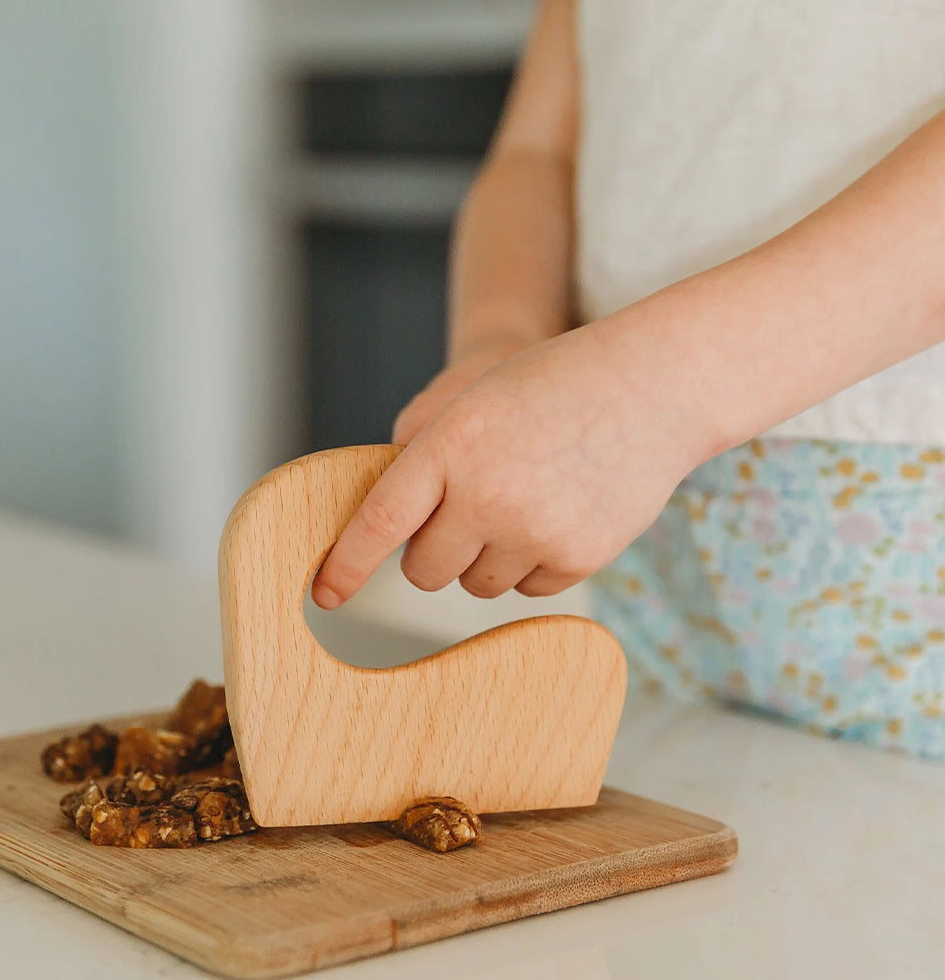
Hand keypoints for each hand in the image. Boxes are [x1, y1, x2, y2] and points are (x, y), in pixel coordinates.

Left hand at [311, 326, 705, 607]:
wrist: (654, 386)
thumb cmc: (552, 386)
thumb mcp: (474, 398)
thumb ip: (422, 453)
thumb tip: (386, 520)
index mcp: (451, 445)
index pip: (379, 522)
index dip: (346, 564)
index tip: (325, 593)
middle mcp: (487, 495)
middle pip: (426, 571)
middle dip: (432, 552)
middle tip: (464, 512)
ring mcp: (535, 532)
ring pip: (476, 585)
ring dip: (483, 558)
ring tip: (522, 500)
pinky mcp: (577, 558)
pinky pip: (526, 590)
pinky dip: (530, 563)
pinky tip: (556, 513)